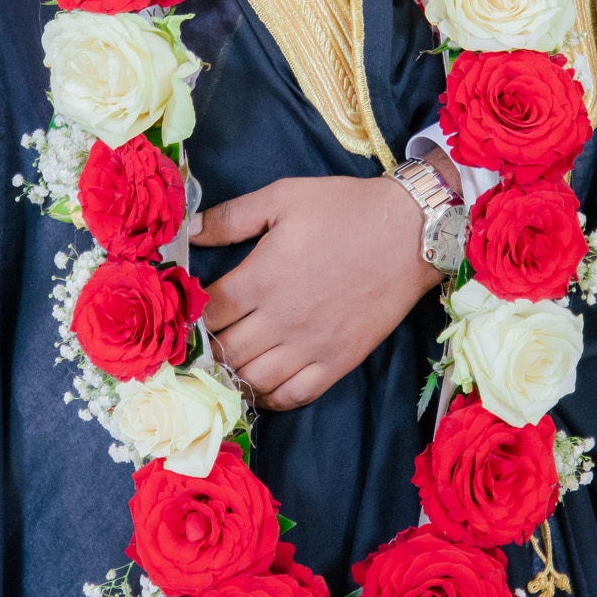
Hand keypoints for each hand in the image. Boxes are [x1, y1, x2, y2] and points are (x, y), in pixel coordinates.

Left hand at [194, 162, 454, 410]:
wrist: (410, 232)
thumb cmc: (344, 209)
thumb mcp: (282, 197)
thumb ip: (231, 217)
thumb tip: (188, 233)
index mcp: (261, 278)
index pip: (209, 313)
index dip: (191, 316)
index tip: (187, 315)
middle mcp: (281, 319)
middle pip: (225, 352)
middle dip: (207, 350)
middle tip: (198, 346)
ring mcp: (310, 346)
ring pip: (254, 380)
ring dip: (232, 377)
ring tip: (224, 368)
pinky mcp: (338, 361)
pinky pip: (294, 395)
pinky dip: (270, 398)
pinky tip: (260, 387)